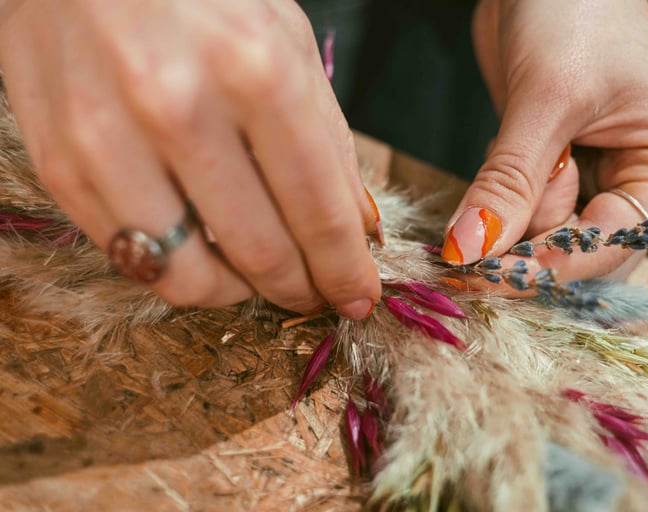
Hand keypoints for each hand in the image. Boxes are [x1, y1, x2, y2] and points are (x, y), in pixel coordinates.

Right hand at [0, 0, 380, 317]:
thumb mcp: (287, 44)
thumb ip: (329, 142)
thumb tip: (357, 229)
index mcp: (256, 72)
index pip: (318, 210)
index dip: (344, 270)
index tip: (358, 297)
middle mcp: (179, 108)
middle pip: (260, 253)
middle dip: (299, 288)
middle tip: (312, 291)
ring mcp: (107, 139)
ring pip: (188, 277)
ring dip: (235, 289)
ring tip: (251, 270)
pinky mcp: (58, 163)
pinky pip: (131, 255)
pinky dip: (176, 263)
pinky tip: (196, 238)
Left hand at [443, 0, 647, 289]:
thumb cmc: (575, 11)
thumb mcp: (544, 99)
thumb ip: (510, 181)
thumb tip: (471, 248)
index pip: (611, 241)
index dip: (551, 266)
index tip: (490, 278)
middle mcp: (639, 179)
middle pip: (580, 249)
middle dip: (525, 250)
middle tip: (468, 255)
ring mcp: (595, 175)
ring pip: (545, 234)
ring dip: (506, 227)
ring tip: (487, 192)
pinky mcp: (554, 167)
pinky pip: (523, 210)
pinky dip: (497, 209)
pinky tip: (487, 187)